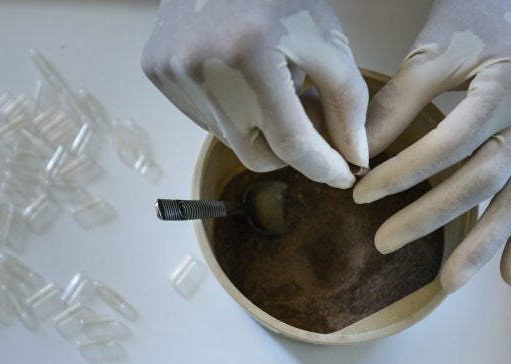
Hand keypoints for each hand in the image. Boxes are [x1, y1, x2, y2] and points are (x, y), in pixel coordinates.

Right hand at [141, 0, 368, 188]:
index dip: (322, 166)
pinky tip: (237, 74)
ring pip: (230, 139)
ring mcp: (171, 74)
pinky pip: (205, 117)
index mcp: (249, 56)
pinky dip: (230, 109)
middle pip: (256, 155)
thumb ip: (347, 103)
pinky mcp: (156, 72)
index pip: (290, 142)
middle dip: (289, 148)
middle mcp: (200, 71)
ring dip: (257, 124)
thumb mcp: (326, 40)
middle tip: (305, 114)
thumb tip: (354, 157)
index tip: (343, 175)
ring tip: (268, 80)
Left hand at [353, 0, 510, 291]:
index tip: (362, 193)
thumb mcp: (434, 48)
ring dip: (484, 246)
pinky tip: (508, 275)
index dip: (404, 173)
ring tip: (449, 284)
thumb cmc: (473, 15)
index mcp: (509, 85)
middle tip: (385, 243)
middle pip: (482, 179)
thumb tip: (360, 154)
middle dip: (431, 217)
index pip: (450, 143)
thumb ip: (398, 102)